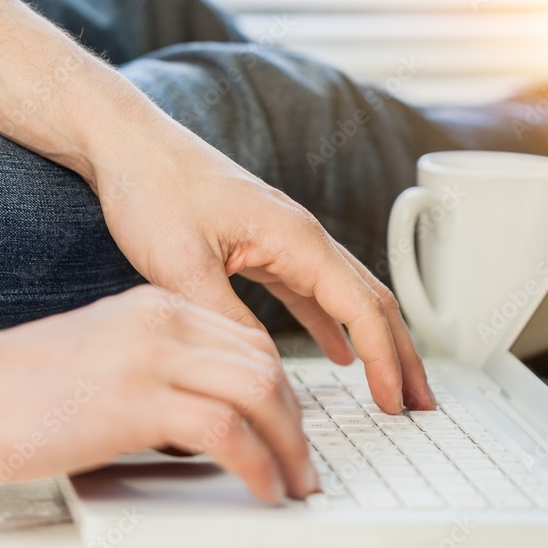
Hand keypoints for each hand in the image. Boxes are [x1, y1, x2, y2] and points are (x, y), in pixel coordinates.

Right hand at [0, 286, 315, 502]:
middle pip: (265, 364)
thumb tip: (204, 420)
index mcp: (157, 307)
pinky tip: (263, 488)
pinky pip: (228, 430)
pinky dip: (259, 464)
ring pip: (260, 390)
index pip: (248, 342)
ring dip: (289, 445)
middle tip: (303, 462)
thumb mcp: (107, 357)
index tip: (290, 426)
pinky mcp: (138, 400)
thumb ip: (159, 373)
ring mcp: (152, 356)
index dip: (282, 390)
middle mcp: (163, 322)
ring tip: (294, 482)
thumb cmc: (18, 386)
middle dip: (296, 420)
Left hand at [92, 119, 434, 412]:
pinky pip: (314, 294)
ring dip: (375, 343)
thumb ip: (227, 320)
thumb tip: (261, 370)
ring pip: (348, 298)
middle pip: (372, 301)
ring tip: (391, 386)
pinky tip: (337, 353)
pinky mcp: (264, 248)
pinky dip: (333, 327)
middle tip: (419, 402)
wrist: (128, 146)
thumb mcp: (183, 266)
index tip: (394, 401)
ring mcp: (286, 241)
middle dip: (402, 354)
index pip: (361, 307)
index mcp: (296, 238)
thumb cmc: (153, 189)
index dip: (385, 359)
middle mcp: (302, 237)